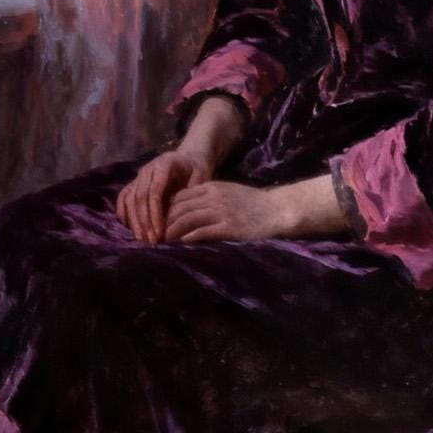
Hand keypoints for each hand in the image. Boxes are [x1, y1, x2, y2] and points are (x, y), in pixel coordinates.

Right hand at [118, 146, 205, 243]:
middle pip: (139, 197)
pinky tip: (130, 228)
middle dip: (143, 221)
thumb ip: (191, 194)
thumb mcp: (201, 177)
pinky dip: (124, 213)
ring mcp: (139, 175)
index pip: (154, 192)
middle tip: (149, 241)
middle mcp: (148, 168)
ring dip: (133, 220)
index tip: (159, 233)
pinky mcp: (135, 182)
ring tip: (141, 238)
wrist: (190, 158)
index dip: (155, 214)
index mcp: (164, 165)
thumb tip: (181, 217)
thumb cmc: (197, 170)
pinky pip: (123, 197)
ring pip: (129, 198)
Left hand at [161, 180, 298, 244]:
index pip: (179, 197)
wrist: (277, 210)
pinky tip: (180, 244)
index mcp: (211, 187)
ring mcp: (221, 212)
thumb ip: (208, 197)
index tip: (158, 222)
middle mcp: (213, 197)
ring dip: (172, 232)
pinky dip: (188, 238)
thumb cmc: (253, 203)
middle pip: (179, 208)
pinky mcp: (228, 227)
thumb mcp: (228, 192)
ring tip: (163, 242)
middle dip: (164, 222)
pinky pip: (202, 232)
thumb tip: (187, 209)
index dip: (165, 210)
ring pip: (187, 220)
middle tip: (155, 235)